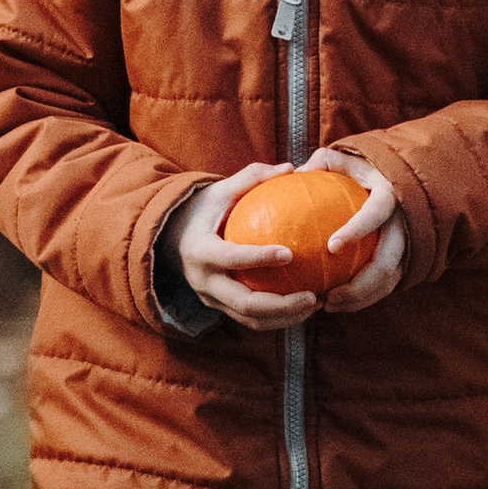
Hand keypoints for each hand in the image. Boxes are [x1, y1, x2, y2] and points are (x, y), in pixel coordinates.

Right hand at [175, 161, 316, 327]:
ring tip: (316, 304)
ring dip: (285, 317)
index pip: (231, 258)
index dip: (259, 258)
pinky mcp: (220, 308)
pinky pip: (250, 320)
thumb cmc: (203, 208)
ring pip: (250, 320)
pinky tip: (304, 306)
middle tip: (314, 296)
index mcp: (201, 250)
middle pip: (245, 303)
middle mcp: (204, 281)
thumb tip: (291, 168)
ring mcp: (211, 299)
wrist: (171, 237)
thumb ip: (254, 177)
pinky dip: (278, 318)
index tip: (291, 253)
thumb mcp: (222, 189)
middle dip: (282, 306)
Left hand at [304, 145, 407, 314]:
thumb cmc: (359, 167)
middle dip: (360, 285)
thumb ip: (322, 163)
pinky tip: (335, 303)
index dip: (358, 229)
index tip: (332, 246)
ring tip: (327, 305)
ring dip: (360, 298)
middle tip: (328, 296)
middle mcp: (403, 223)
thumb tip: (292, 173)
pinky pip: (385, 286)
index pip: (377, 213)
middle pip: (387, 262)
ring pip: (388, 281)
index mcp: (389, 195)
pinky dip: (362, 298)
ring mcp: (406, 245)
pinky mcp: (402, 261)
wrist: (394, 180)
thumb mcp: (343, 157)